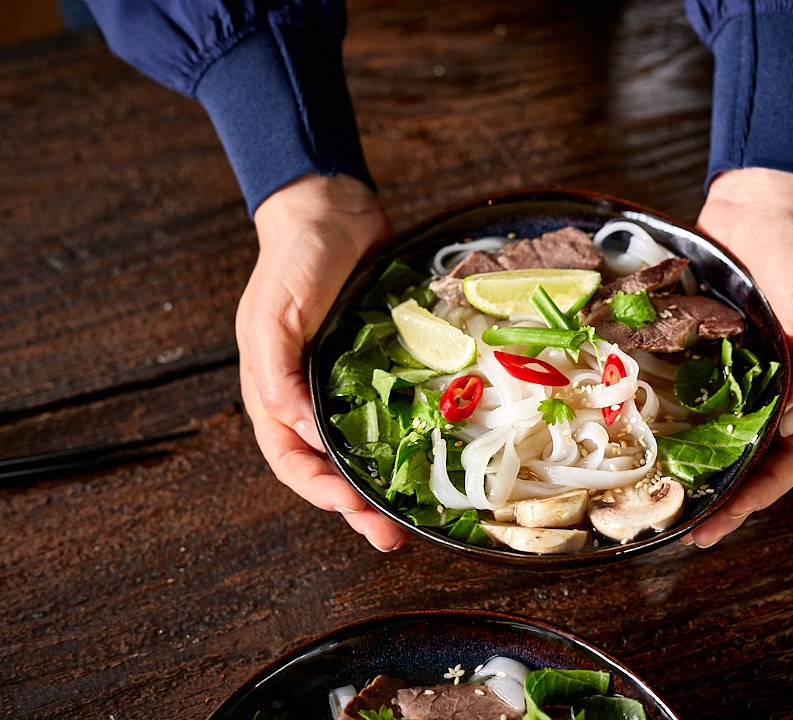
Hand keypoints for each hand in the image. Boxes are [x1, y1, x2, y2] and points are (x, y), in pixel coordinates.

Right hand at [237, 174, 408, 550]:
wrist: (333, 211)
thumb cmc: (293, 262)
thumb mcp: (273, 316)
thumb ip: (277, 375)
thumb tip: (302, 431)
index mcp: (275, 393)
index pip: (292, 460)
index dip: (320, 491)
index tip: (355, 510)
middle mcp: (312, 396)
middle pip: (332, 467)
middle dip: (358, 507)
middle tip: (393, 537)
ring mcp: (350, 382)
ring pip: (368, 447)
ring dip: (388, 483)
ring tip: (417, 515)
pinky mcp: (384, 364)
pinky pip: (398, 409)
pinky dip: (412, 436)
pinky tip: (439, 454)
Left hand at [686, 168, 792, 546]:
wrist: (760, 208)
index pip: (787, 460)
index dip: (758, 497)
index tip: (723, 524)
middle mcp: (769, 390)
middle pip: (748, 458)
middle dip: (721, 496)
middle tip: (684, 528)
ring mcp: (733, 372)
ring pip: (714, 433)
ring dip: (693, 466)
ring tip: (659, 495)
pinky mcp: (702, 351)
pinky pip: (685, 392)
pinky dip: (668, 417)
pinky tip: (641, 436)